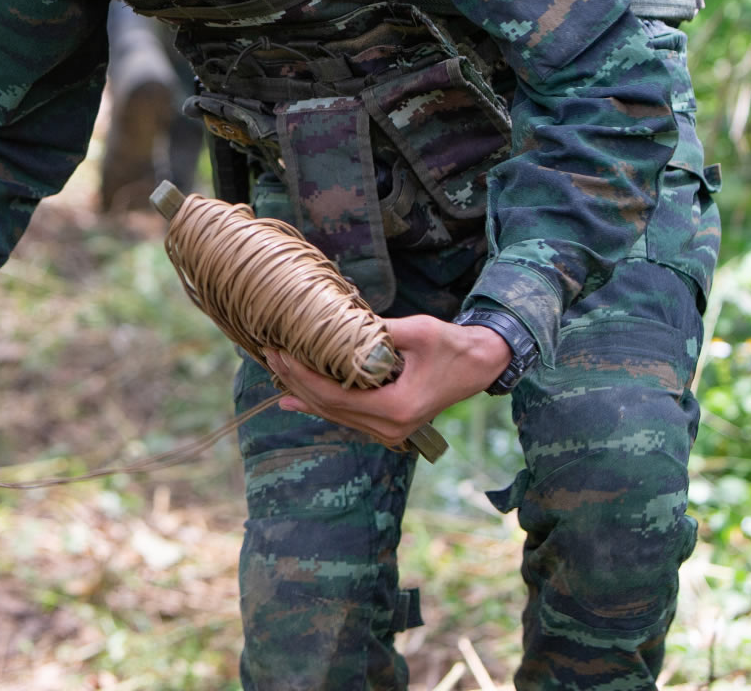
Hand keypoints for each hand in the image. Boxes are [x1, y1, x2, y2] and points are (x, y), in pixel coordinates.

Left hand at [265, 317, 509, 447]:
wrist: (481, 364)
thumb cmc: (452, 346)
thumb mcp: (417, 331)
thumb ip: (379, 331)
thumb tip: (338, 320)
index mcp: (397, 408)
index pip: (335, 396)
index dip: (303, 376)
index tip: (279, 353)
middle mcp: (391, 427)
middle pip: (330, 408)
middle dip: (296, 381)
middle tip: (269, 355)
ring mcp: (390, 431)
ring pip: (335, 415)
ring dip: (304, 393)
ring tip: (276, 371)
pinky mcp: (389, 424)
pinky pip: (347, 416)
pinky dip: (321, 403)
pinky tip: (294, 397)